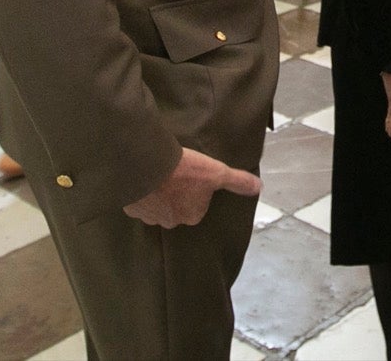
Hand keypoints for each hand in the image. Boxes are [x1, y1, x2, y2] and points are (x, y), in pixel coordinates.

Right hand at [123, 146, 260, 227]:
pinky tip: (143, 177)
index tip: (192, 176)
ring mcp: (149, 217)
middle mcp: (170, 222)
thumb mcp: (217, 172)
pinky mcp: (131, 208)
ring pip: (156, 206)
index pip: (197, 206)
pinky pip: (138, 201)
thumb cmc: (185, 171)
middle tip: (175, 173)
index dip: (195, 190)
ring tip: (158, 173)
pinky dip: (141, 191)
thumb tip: (259, 187)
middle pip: (176, 208)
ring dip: (157, 193)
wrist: (148, 167)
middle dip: (175, 194)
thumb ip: (238, 181)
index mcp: (192, 216)